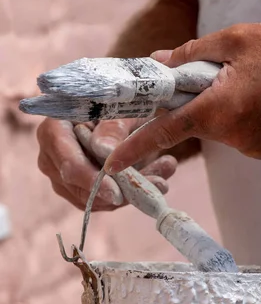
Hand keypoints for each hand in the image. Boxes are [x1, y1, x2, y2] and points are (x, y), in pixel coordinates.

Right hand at [37, 118, 176, 210]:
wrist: (120, 106)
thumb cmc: (118, 101)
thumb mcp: (121, 107)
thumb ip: (112, 126)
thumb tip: (105, 150)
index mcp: (54, 130)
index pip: (68, 162)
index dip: (91, 180)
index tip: (117, 193)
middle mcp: (52, 157)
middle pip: (80, 187)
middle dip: (121, 190)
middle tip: (159, 182)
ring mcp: (63, 176)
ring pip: (94, 199)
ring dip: (132, 193)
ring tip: (165, 177)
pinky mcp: (80, 189)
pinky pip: (104, 202)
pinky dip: (132, 195)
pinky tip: (160, 180)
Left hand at [104, 22, 260, 173]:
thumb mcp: (237, 39)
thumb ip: (192, 53)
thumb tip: (160, 62)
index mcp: (220, 108)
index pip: (165, 130)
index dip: (135, 148)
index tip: (112, 165)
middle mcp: (233, 137)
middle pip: (194, 121)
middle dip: (194, 100)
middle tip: (219, 73)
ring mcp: (250, 149)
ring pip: (217, 127)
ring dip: (221, 106)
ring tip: (253, 82)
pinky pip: (237, 135)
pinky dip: (239, 117)